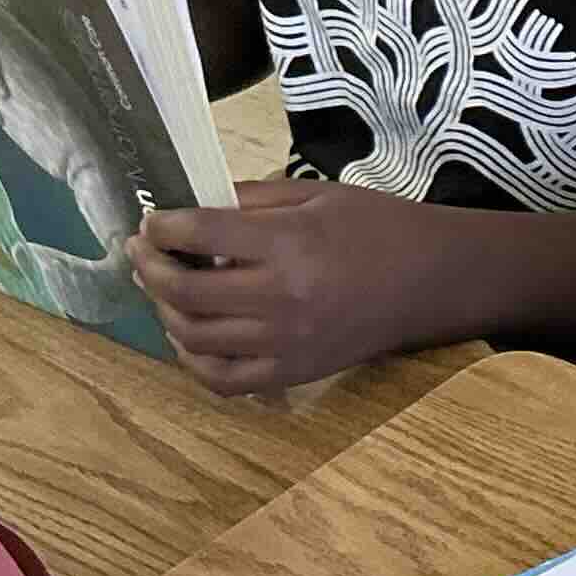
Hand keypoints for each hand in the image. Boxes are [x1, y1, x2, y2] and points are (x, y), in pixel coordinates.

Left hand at [128, 179, 467, 398]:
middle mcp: (281, 298)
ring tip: (162, 289)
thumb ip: (254, 198)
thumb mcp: (318, 193)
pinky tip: (188, 337)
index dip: (164, 227)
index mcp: (289, 244)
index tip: (152, 221)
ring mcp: (285, 343)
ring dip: (165, 311)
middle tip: (143, 251)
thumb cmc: (378, 227)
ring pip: (195, 337)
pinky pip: (224, 381)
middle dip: (151, 268)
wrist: (433, 281)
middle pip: (187, 292)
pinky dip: (193, 361)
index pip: (202, 234)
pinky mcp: (293, 374)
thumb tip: (196, 205)